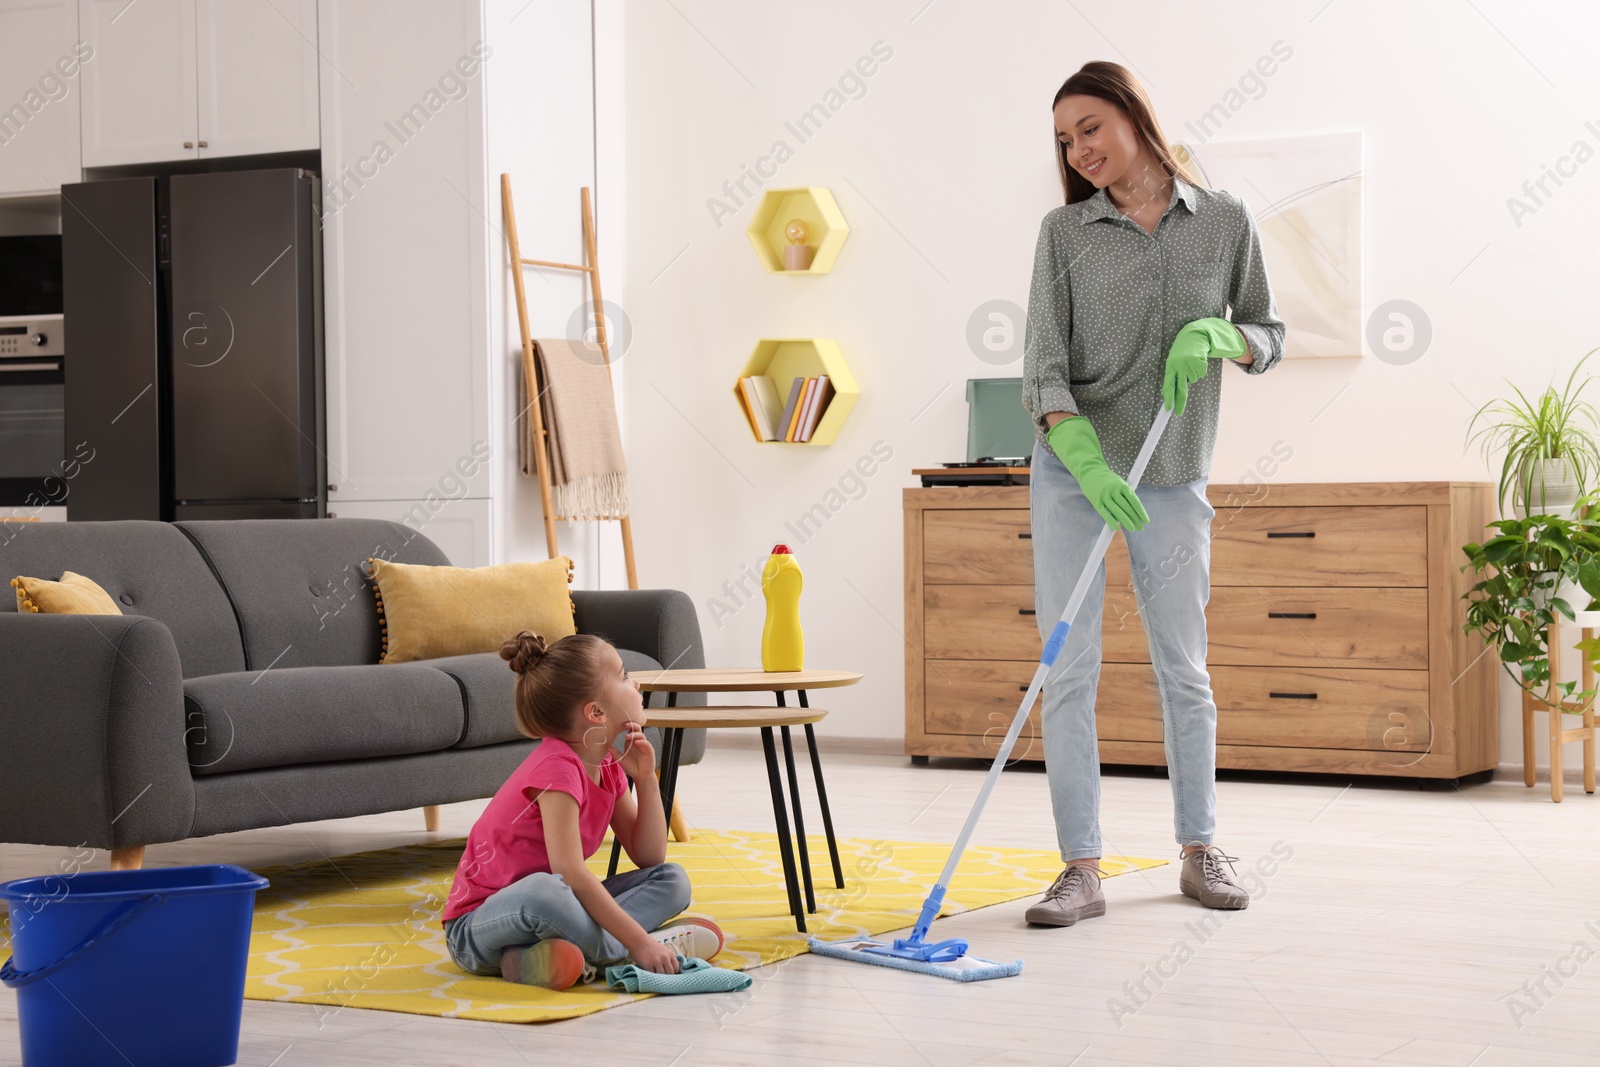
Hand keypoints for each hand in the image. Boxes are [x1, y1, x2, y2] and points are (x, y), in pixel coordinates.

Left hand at [617, 721, 654, 779]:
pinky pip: (646, 743)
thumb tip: (607, 746)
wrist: (641, 776)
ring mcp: (644, 745)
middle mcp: (638, 742)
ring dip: (634, 734)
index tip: (619, 724)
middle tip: (625, 724)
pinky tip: (636, 742)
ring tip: (627, 736)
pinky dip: (641, 742)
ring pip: (641, 735)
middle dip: (631, 725)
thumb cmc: (632, 767)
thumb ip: (615, 753)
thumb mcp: (621, 760)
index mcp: (631, 742)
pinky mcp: (649, 750)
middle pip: (637, 729)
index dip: (626, 726)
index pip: (630, 730)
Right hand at [628, 936, 680, 974]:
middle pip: (670, 973)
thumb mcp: (663, 951)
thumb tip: (672, 973)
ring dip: (658, 977)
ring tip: (655, 976)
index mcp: (670, 954)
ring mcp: (657, 961)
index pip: (676, 968)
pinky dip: (651, 976)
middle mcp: (665, 958)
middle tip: (661, 977)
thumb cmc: (651, 947)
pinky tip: (650, 974)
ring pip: (662, 975)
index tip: (669, 975)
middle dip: (666, 977)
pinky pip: (652, 975)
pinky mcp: (648, 965)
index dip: (673, 973)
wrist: (639, 941)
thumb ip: (668, 960)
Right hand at [1046, 416, 1148, 530]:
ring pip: (1117, 511)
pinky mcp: (1096, 501)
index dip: (1141, 512)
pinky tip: (1116, 528)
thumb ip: (1126, 494)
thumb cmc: (1108, 480)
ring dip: (1126, 521)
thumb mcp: (1119, 482)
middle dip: (1135, 519)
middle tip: (1140, 528)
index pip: (1134, 501)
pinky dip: (1111, 521)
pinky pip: (1105, 513)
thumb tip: (1134, 510)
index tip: (1146, 521)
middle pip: (1127, 507)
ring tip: (1132, 528)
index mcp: (1123, 485)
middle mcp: (1114, 490)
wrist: (1090, 472)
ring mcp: (1105, 496)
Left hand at [1162, 317, 1248, 414]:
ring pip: (1192, 380)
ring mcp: (1190, 365)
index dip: (1168, 397)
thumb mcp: (1172, 363)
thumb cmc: (1180, 353)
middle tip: (1179, 412)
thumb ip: (1171, 376)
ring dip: (1192, 376)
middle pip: (1181, 388)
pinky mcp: (1200, 362)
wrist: (1193, 337)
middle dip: (1180, 402)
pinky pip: (1200, 375)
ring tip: (1189, 365)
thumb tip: (1166, 393)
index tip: (1168, 408)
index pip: (1168, 385)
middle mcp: (1179, 367)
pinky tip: (1196, 362)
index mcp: (1170, 367)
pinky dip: (1199, 371)